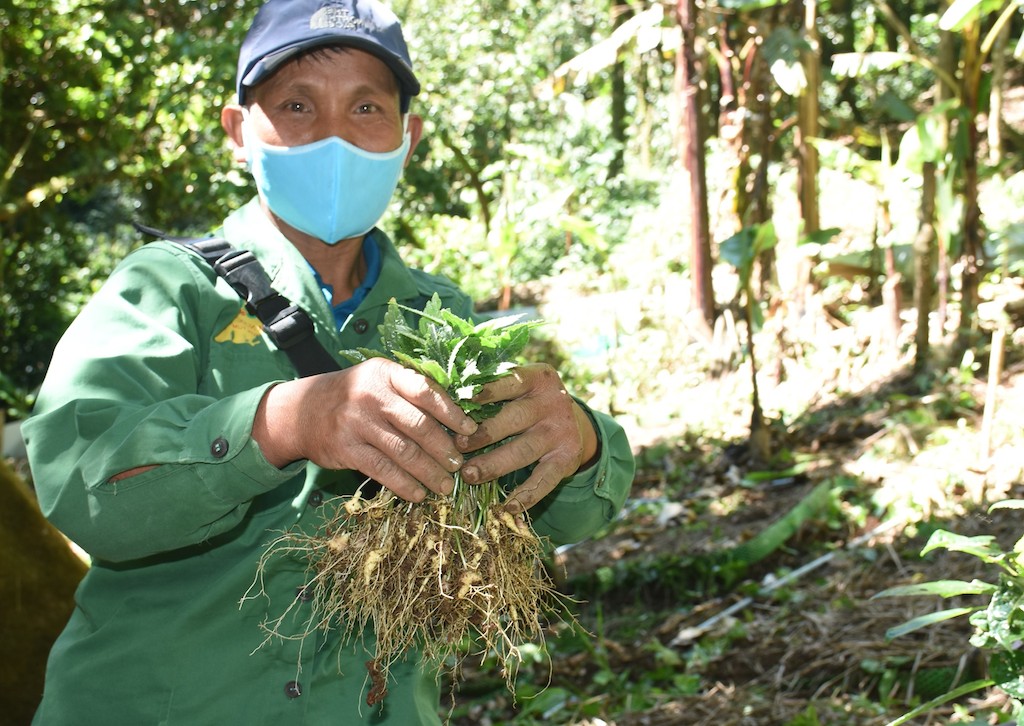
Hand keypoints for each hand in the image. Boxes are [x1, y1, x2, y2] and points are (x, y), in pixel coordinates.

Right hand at [252, 358, 477, 501]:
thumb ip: (411, 391)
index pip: (426, 391)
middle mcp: (372, 396)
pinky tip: (418, 494)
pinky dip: (404, 484)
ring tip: (445, 486)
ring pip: (404, 451)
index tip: (470, 431)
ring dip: (429, 472)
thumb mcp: (379, 380)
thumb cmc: (354, 395)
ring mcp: (358, 423)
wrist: (302, 411)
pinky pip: (383, 470)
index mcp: (386, 374)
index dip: (452, 413)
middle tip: (460, 465)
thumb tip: (456, 416)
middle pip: (418, 425)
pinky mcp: (347, 448)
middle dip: (444, 449)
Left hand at [454, 363, 598, 513]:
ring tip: (469, 476)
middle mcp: (553, 402)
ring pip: (524, 450)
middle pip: (514, 418)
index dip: (484, 393)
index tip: (459, 403)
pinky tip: (508, 507)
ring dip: (494, 465)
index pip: (509, 382)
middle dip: (483, 434)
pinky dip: (527, 495)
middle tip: (457, 447)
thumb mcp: (518, 386)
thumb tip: (446, 399)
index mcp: (537, 378)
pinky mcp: (567, 458)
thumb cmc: (528, 400)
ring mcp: (561, 431)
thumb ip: (491, 388)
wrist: (572, 421)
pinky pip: (545, 479)